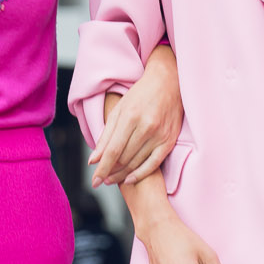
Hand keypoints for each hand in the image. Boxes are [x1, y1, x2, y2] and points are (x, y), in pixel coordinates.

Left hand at [90, 47, 182, 186]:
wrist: (169, 83)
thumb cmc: (141, 95)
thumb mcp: (119, 110)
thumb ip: (106, 136)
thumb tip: (93, 160)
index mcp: (130, 117)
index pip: (113, 150)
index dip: (102, 168)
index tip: (94, 181)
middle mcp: (146, 127)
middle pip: (124, 159)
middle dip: (110, 172)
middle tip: (102, 179)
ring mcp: (160, 134)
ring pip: (137, 162)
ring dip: (122, 175)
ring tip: (112, 179)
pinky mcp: (169, 140)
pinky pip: (154, 163)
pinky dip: (141, 174)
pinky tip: (130, 179)